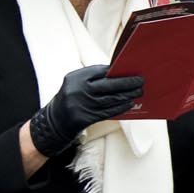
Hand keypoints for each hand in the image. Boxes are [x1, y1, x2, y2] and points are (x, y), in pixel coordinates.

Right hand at [28, 64, 143, 155]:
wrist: (53, 122)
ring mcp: (81, 105)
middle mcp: (77, 90)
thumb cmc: (69, 99)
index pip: (101, 71)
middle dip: (127, 83)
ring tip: (138, 92)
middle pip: (108, 84)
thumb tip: (119, 74)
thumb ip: (93, 78)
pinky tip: (129, 104)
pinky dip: (120, 107)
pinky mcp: (85, 118)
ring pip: (110, 99)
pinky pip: (107, 112)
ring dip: (127, 95)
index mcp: (75, 77)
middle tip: (140, 81)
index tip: (131, 70)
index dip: (118, 71)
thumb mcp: (75, 84)